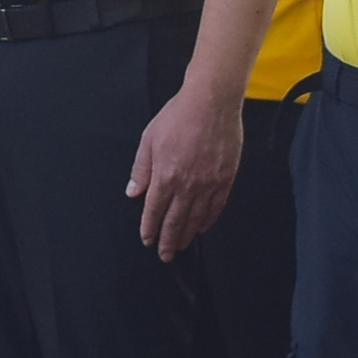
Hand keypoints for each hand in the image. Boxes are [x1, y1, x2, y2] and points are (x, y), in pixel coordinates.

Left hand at [122, 84, 243, 257]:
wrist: (212, 102)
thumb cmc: (179, 115)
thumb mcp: (149, 139)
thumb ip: (141, 169)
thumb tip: (133, 192)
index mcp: (165, 176)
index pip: (154, 212)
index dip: (150, 229)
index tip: (147, 240)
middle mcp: (187, 185)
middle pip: (175, 222)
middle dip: (168, 242)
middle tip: (165, 255)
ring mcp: (208, 184)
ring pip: (196, 219)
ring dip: (186, 235)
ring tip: (181, 245)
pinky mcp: (225, 179)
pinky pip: (216, 208)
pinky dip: (207, 221)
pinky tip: (202, 227)